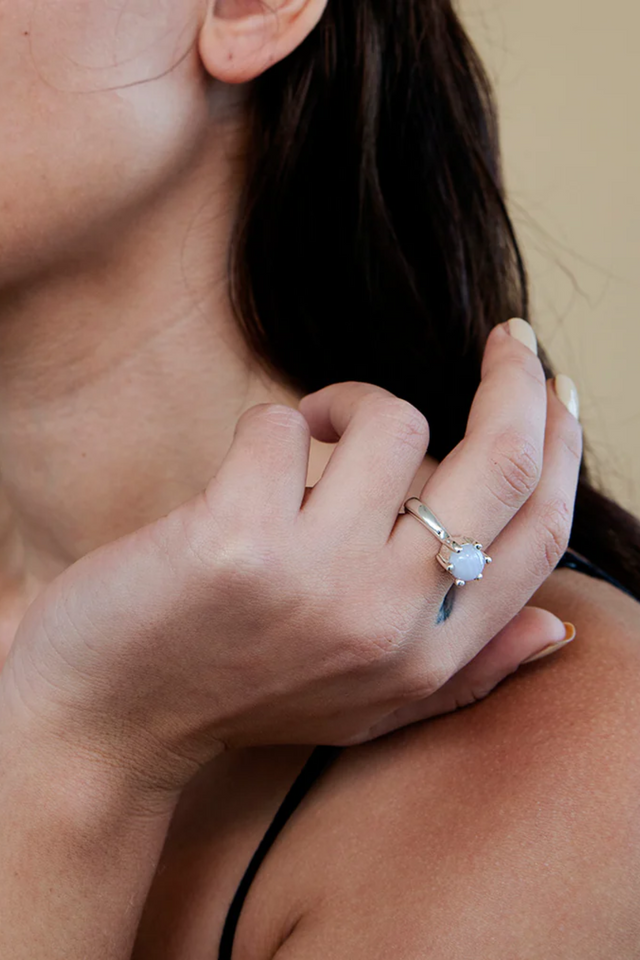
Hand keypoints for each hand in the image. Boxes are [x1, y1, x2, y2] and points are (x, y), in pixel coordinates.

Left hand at [0, 320, 581, 800]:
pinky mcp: (238, 538)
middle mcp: (389, 620)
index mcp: (428, 655)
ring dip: (351, 407)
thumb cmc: (240, 694)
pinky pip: (286, 424)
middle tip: (506, 339)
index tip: (554, 389)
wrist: (110, 722)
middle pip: (500, 463)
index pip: (539, 533)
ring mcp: (316, 578)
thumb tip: (556, 625)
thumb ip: (469, 669)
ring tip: (312, 440)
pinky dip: (271, 427)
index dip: (561, 445)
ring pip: (392, 423)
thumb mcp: (370, 705)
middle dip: (517, 379)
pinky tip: (245, 472)